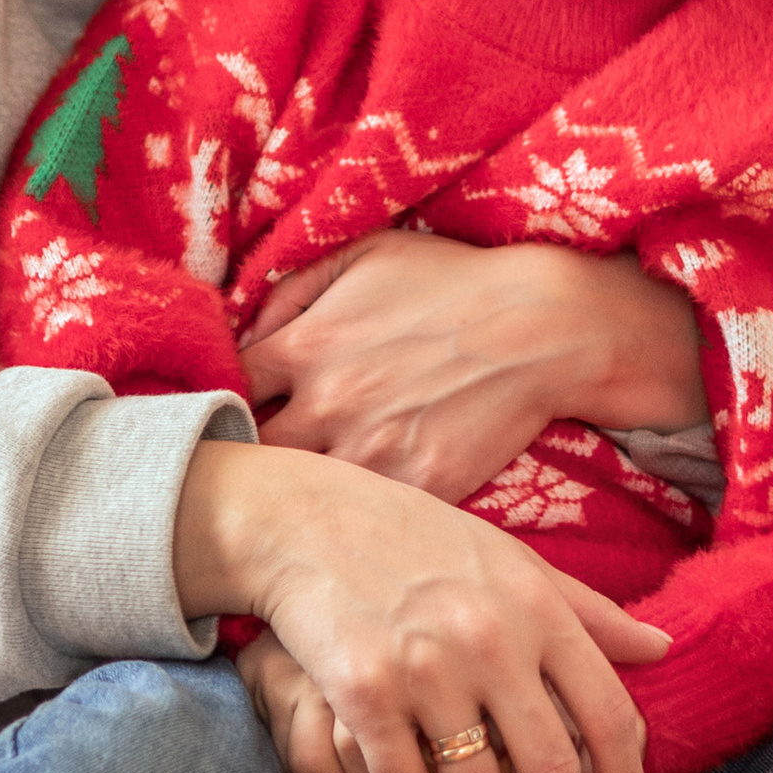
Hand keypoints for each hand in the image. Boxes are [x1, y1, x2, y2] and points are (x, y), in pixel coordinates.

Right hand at [178, 438, 666, 772]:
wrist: (305, 517)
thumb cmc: (414, 537)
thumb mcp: (511, 559)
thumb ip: (586, 610)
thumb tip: (660, 648)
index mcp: (538, 606)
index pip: (609, 714)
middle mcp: (491, 637)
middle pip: (551, 770)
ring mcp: (425, 666)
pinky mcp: (362, 690)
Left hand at [243, 231, 704, 503]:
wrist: (544, 326)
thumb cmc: (452, 282)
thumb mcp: (364, 255)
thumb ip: (292, 289)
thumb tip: (245, 329)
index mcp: (306, 346)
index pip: (228, 392)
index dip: (231, 405)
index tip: (248, 413)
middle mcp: (329, 405)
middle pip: (254, 457)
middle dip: (253, 460)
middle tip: (265, 465)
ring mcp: (373, 453)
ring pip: (305, 496)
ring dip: (303, 494)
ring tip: (307, 497)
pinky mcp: (419, 489)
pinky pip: (367, 517)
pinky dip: (358, 516)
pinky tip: (360, 511)